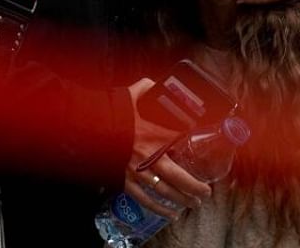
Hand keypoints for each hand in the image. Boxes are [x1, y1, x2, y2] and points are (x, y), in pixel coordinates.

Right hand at [124, 78, 210, 216]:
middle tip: (206, 193)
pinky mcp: (125, 180)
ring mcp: (138, 171)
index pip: (186, 145)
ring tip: (193, 204)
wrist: (89, 123)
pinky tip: (171, 214)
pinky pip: (145, 199)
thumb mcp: (136, 92)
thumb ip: (150, 88)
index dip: (200, 150)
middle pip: (180, 178)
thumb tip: (156, 84)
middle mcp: (151, 156)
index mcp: (158, 134)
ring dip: (182, 200)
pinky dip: (159, 209)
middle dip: (196, 188)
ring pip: (166, 192)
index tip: (210, 156)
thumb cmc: (114, 108)